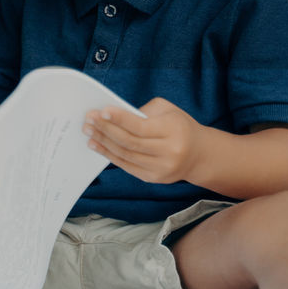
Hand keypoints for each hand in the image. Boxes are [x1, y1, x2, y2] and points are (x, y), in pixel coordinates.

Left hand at [83, 97, 205, 183]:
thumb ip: (144, 111)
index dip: (120, 119)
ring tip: (89, 132)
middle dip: (106, 130)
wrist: (198, 154)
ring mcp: (160, 169)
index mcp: (173, 131)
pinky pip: (127, 166)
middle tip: (89, 120)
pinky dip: (110, 155)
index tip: (101, 111)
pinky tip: (97, 145)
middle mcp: (168, 152)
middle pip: (130, 142)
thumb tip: (115, 116)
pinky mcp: (153, 178)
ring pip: (126, 155)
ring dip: (104, 143)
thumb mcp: (168, 110)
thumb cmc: (179, 126)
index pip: (141, 127)